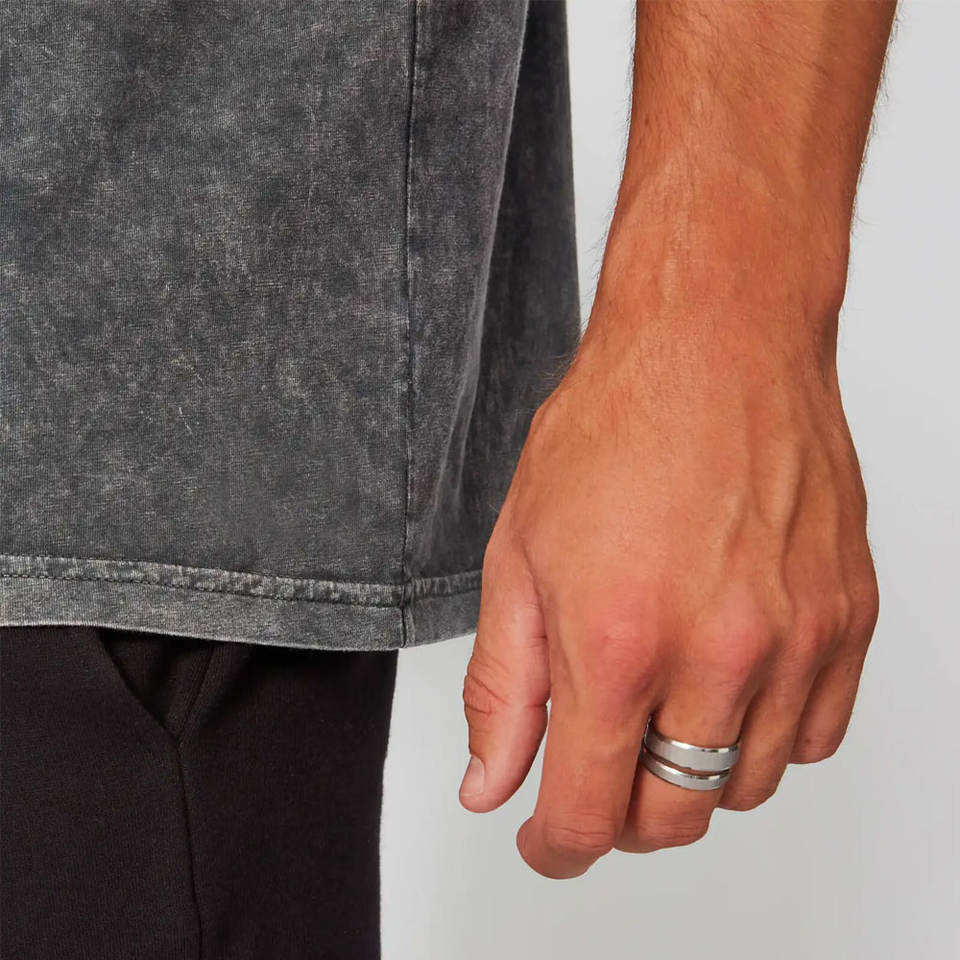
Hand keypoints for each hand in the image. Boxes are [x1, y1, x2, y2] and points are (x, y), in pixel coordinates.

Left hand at [459, 266, 878, 878]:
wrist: (713, 343)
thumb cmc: (614, 427)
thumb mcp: (519, 556)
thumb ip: (504, 686)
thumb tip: (492, 784)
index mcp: (620, 641)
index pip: (588, 812)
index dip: (556, 847)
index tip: (546, 841)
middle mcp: (720, 654)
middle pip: (672, 819)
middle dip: (618, 816)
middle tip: (593, 768)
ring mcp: (796, 639)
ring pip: (744, 788)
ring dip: (688, 773)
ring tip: (657, 703)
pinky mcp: (848, 618)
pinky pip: (814, 737)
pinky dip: (762, 736)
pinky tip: (724, 683)